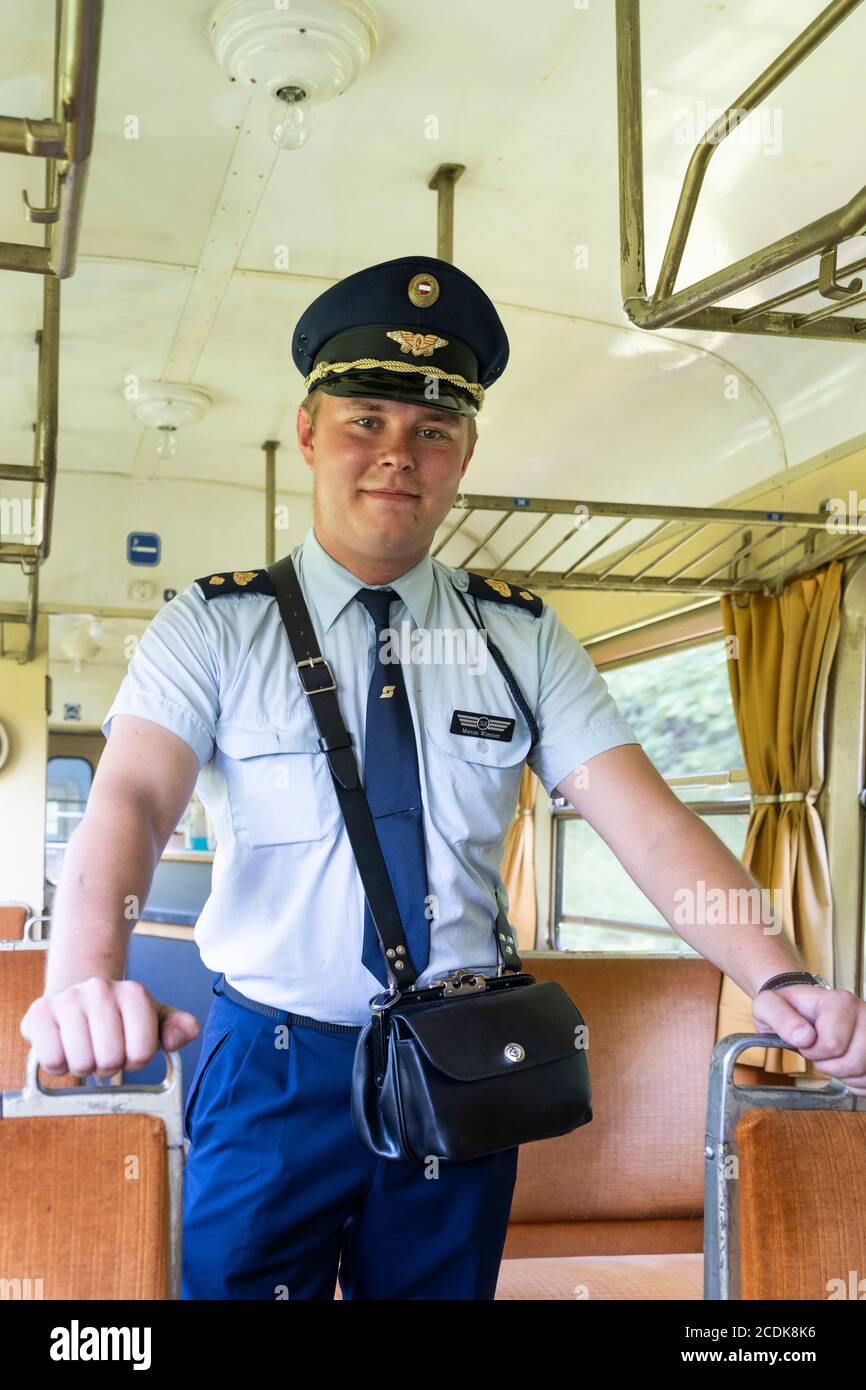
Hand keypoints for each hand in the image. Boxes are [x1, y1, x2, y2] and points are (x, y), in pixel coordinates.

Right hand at [20, 977, 199, 1079]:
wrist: (77, 996)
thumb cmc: (118, 1015)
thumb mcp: (153, 1018)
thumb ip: (177, 1027)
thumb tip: (180, 1037)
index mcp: (134, 993)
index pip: (142, 1053)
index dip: (136, 1061)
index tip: (129, 1049)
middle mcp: (101, 989)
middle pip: (111, 1060)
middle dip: (109, 1066)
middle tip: (104, 1052)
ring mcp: (68, 999)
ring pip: (81, 1063)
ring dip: (84, 1067)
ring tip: (85, 1049)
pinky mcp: (39, 1013)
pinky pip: (52, 1060)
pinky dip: (59, 1066)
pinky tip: (64, 1049)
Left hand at [752, 985, 865, 1095]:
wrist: (800, 1005)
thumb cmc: (786, 1006)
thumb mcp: (768, 1005)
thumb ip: (780, 1017)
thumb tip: (803, 1036)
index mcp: (839, 1002)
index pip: (833, 1044)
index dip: (813, 1051)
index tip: (804, 1041)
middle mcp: (863, 1014)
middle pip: (854, 1062)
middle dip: (828, 1065)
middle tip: (817, 1051)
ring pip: (864, 1072)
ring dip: (842, 1074)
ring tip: (830, 1058)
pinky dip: (855, 1080)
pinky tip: (843, 1066)